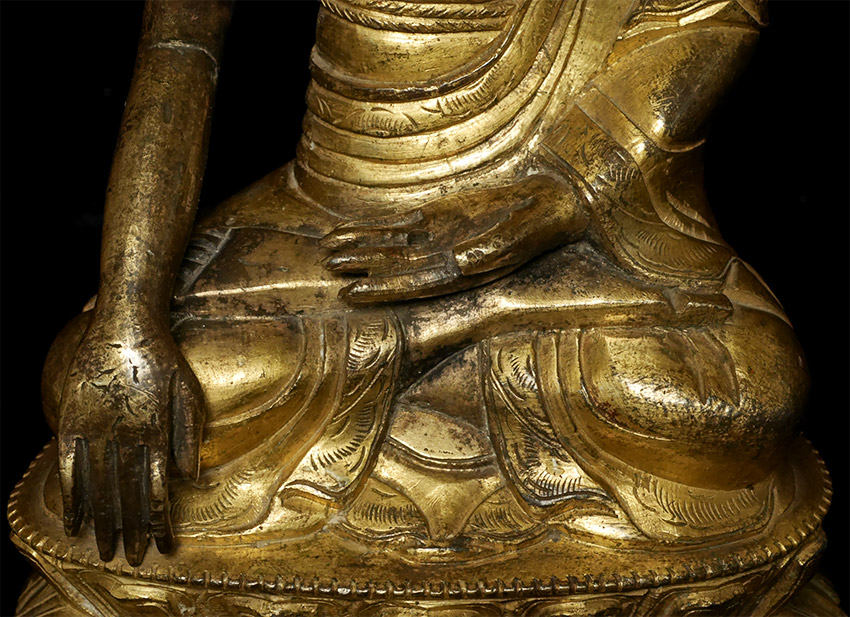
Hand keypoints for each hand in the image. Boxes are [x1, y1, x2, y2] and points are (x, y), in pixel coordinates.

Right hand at [57, 310, 203, 565]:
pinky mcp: (73, 420)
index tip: (164, 546)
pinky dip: (72, 497)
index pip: (157, 489)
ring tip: (106, 552)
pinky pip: (70, 466)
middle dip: (133, 531)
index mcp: (155, 431)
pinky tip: (74, 522)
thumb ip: (188, 434)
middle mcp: (125, 435)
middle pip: (127, 495)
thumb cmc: (164, 356)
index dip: (159, 521)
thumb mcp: (188, 391)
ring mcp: (96, 429)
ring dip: (103, 522)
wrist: (126, 323)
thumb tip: (190, 477)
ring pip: (99, 487)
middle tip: (136, 560)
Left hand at [321, 174, 587, 302]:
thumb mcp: (524, 233)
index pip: (417, 285)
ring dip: (360, 249)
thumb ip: (494, 248)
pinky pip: (398, 227)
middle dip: (364, 268)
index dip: (385, 288)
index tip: (355, 291)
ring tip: (328, 250)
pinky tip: (347, 231)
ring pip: (390, 248)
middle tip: (330, 268)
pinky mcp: (436, 219)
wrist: (549, 204)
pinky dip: (371, 229)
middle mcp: (444, 261)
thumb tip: (460, 261)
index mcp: (464, 273)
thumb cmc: (541, 222)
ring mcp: (437, 240)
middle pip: (396, 269)